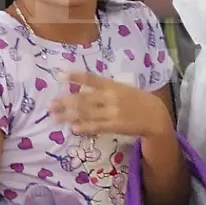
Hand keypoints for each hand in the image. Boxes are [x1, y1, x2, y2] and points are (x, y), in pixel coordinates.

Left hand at [51, 73, 171, 139]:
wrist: (155, 115)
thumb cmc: (136, 99)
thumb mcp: (122, 88)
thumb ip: (104, 88)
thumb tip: (82, 88)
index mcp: (112, 85)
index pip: (91, 78)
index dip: (75, 77)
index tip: (60, 76)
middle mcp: (111, 97)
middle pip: (84, 99)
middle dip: (65, 101)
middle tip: (50, 104)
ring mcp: (113, 112)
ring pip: (86, 114)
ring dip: (69, 116)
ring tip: (54, 117)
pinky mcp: (115, 126)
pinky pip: (97, 126)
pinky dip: (85, 127)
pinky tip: (73, 128)